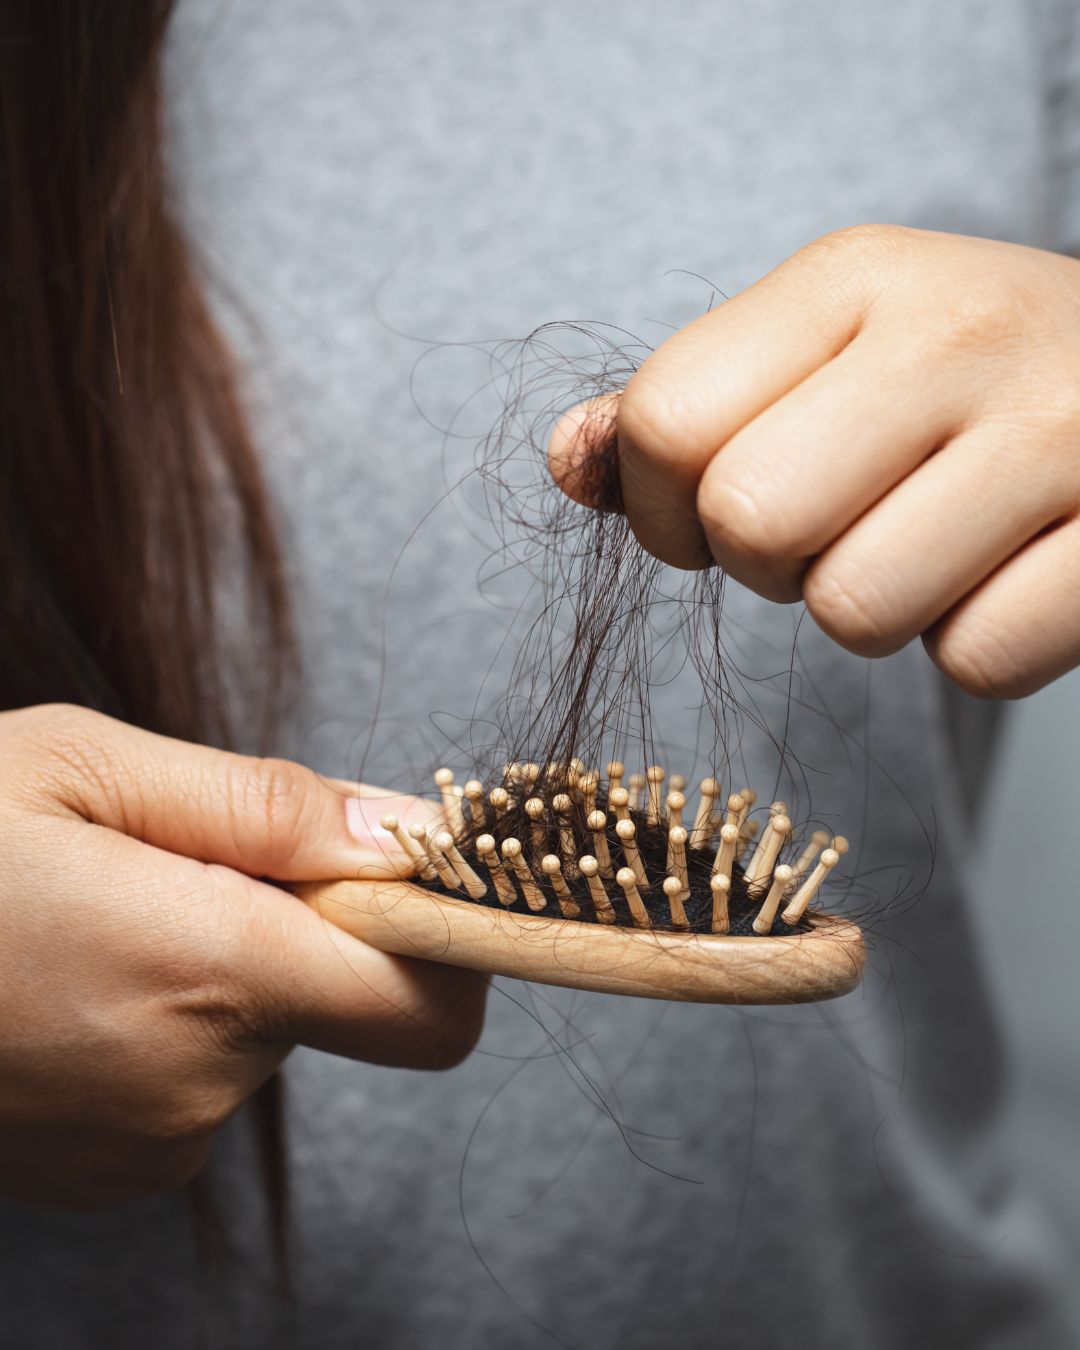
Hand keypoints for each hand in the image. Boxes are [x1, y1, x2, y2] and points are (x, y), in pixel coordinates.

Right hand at [0, 704, 485, 1208]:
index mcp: (210, 970)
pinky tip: (74, 979)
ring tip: (99, 919)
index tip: (416, 881)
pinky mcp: (108, 1175)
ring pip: (262, 1033)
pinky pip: (198, 1080)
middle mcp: (198, 1083)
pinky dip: (169, 1022)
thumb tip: (405, 833)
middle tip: (177, 865)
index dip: (449, 937)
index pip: (429, 1001)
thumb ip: (267, 805)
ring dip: (219, 968)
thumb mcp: (87, 769)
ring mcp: (149, 1147)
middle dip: (295, 926)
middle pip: (342, 999)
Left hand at [550, 226, 1079, 697]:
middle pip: (749, 521)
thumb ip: (687, 407)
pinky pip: (977, 659)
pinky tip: (1009, 570)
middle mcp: (957, 334)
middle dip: (767, 562)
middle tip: (837, 526)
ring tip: (932, 542)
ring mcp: (1060, 431)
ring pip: (854, 609)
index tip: (713, 512)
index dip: (661, 506)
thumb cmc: (961, 381)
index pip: (666, 420)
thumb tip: (567, 462)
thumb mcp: (822, 352)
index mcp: (854, 276)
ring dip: (873, 608)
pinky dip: (976, 642)